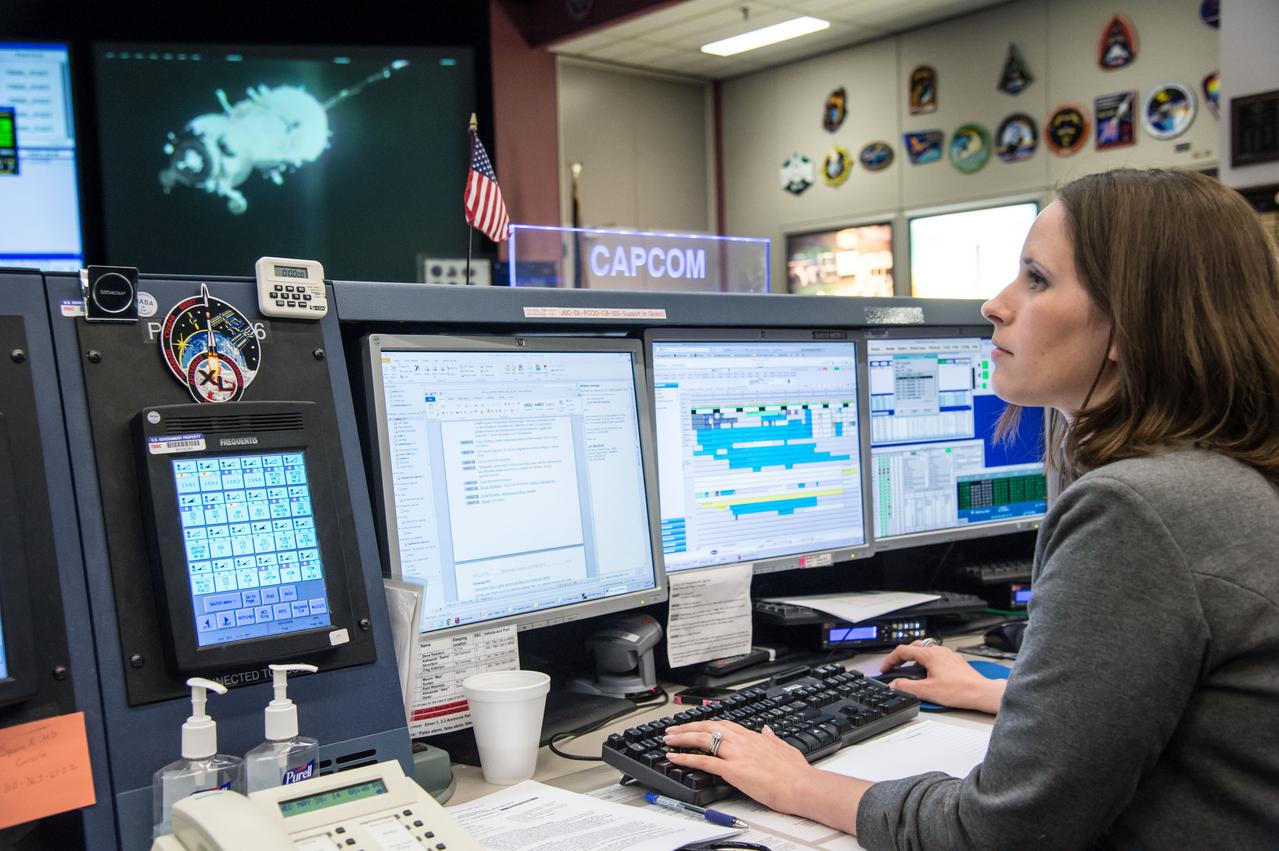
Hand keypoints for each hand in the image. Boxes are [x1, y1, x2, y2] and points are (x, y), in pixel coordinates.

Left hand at [662, 720, 812, 814]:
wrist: (801, 785)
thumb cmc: (797, 773)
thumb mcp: (786, 748)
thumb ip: (773, 738)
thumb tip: (767, 730)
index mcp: (754, 737)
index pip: (725, 725)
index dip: (707, 723)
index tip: (696, 724)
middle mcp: (742, 741)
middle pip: (709, 727)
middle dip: (688, 727)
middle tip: (673, 729)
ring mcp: (736, 754)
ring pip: (702, 739)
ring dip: (682, 738)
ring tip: (668, 739)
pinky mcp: (732, 769)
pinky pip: (703, 760)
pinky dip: (685, 757)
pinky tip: (673, 757)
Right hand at [879, 642, 1004, 713]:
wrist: (980, 693)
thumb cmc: (959, 690)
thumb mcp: (927, 691)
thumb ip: (906, 687)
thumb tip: (893, 685)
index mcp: (929, 655)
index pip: (902, 651)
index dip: (890, 660)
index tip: (885, 669)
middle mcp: (939, 651)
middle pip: (914, 648)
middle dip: (902, 657)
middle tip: (895, 667)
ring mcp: (948, 655)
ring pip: (926, 651)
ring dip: (915, 659)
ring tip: (911, 671)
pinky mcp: (956, 662)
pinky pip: (937, 657)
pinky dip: (928, 662)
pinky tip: (930, 674)